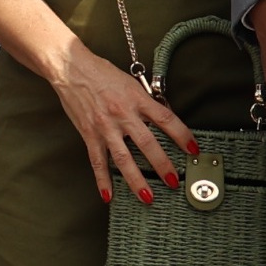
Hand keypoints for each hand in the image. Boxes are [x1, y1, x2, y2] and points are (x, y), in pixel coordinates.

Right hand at [45, 44, 196, 204]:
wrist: (71, 68)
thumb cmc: (101, 72)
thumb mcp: (130, 83)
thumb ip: (144, 102)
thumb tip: (160, 119)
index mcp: (136, 99)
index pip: (166, 119)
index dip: (182, 135)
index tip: (193, 149)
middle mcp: (122, 114)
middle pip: (148, 144)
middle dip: (163, 165)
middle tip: (174, 181)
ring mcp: (105, 127)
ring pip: (123, 159)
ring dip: (137, 181)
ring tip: (148, 197)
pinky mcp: (89, 134)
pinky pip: (97, 161)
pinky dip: (103, 180)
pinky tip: (108, 195)